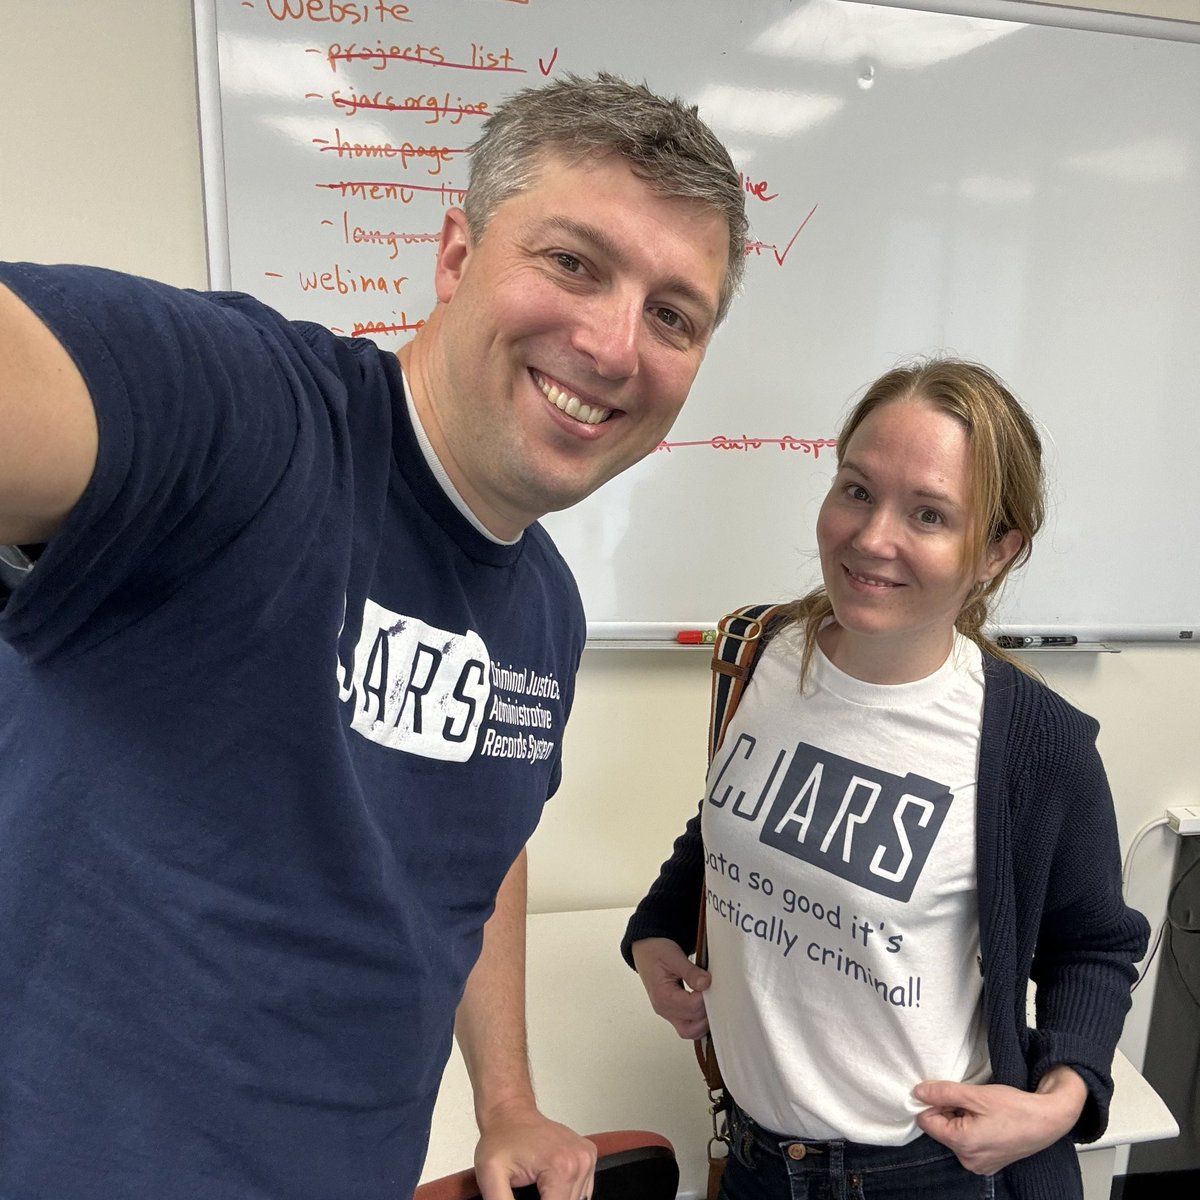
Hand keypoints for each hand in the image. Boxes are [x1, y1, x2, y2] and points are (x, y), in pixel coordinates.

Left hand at [473, 1100, 596, 1199]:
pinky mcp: (588, 1156)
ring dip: (556, 1198)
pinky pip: (581, 1191)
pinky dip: (564, 1194)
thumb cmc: (500, 1138)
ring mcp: (587, 1158)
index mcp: (562, 1167)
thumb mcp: (491, 1176)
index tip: (522, 1197)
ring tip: (535, 1188)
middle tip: (526, 1192)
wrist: (509, 1112)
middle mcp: (580, 1161)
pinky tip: (547, 1185)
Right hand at [630, 936, 710, 1039]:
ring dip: (704, 1022)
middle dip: (707, 1013)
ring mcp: (668, 1013)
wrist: (646, 950)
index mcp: (662, 996)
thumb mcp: (674, 956)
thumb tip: (706, 983)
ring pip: (690, 1032)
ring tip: (711, 1003)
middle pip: (691, 1027)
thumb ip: (690, 971)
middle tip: (714, 996)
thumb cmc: (656, 952)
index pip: (691, 1007)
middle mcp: (664, 1009)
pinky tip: (706, 1010)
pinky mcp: (672, 1013)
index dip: (706, 998)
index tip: (712, 985)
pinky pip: (688, 1026)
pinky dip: (699, 1022)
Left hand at [913, 1066, 1088, 1175]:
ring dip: (961, 1119)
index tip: (950, 1094)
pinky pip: (968, 1144)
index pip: (927, 1122)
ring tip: (983, 1111)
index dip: (933, 1104)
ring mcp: (980, 1165)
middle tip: (971, 1101)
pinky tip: (988, 1120)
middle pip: (940, 1130)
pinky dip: (972, 1129)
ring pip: (954, 1136)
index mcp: (963, 1145)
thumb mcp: (975, 1094)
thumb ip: (943, 1093)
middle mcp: (969, 1161)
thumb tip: (918, 1092)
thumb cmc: (1015, 1108)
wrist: (1048, 1120)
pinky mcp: (989, 1163)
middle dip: (949, 1111)